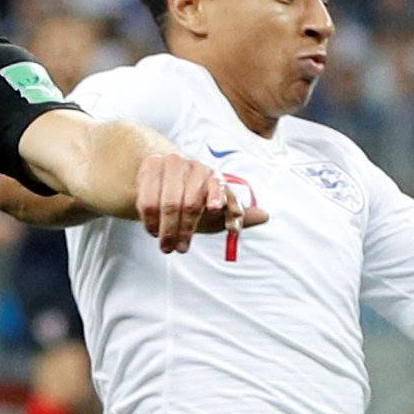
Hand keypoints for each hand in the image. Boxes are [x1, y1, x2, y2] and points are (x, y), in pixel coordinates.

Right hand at [135, 152, 268, 253]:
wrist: (165, 177)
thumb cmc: (195, 197)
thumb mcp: (216, 208)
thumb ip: (237, 213)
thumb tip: (266, 216)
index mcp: (215, 177)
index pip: (218, 186)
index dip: (217, 197)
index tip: (215, 209)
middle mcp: (195, 167)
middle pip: (190, 204)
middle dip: (185, 230)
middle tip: (181, 249)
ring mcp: (172, 164)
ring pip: (168, 204)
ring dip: (167, 230)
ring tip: (166, 246)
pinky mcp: (151, 167)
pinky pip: (148, 201)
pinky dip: (151, 221)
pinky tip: (153, 232)